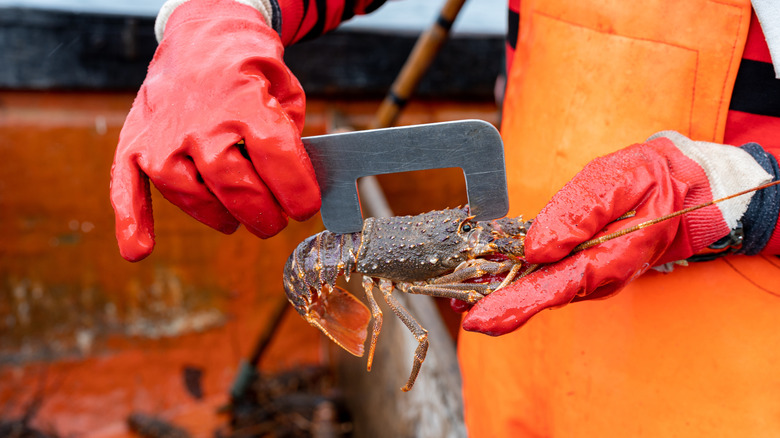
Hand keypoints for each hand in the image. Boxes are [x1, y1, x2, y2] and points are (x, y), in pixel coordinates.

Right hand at [110, 0, 319, 261]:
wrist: (201, 38)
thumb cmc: (250, 72)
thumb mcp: (286, 92)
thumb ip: (292, 138)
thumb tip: (298, 188)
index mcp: (244, 101)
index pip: (275, 155)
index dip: (296, 189)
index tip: (306, 207)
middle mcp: (199, 121)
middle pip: (233, 184)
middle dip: (262, 213)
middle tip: (276, 221)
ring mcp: (163, 134)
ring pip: (189, 192)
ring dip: (218, 215)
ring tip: (236, 221)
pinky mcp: (136, 142)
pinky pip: (127, 185)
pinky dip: (131, 219)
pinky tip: (138, 249)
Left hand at [462, 132, 772, 335]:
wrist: (682, 189)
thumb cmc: (652, 181)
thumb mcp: (620, 182)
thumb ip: (580, 214)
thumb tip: (538, 249)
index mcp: (607, 261)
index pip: (553, 290)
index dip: (512, 306)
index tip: (478, 320)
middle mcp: (595, 278)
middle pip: (538, 296)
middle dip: (495, 304)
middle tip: (455, 307)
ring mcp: (588, 275)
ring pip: (538, 288)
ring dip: (500, 291)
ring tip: (460, 290)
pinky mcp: (581, 266)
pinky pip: (544, 276)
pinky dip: (514, 277)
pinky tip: (487, 275)